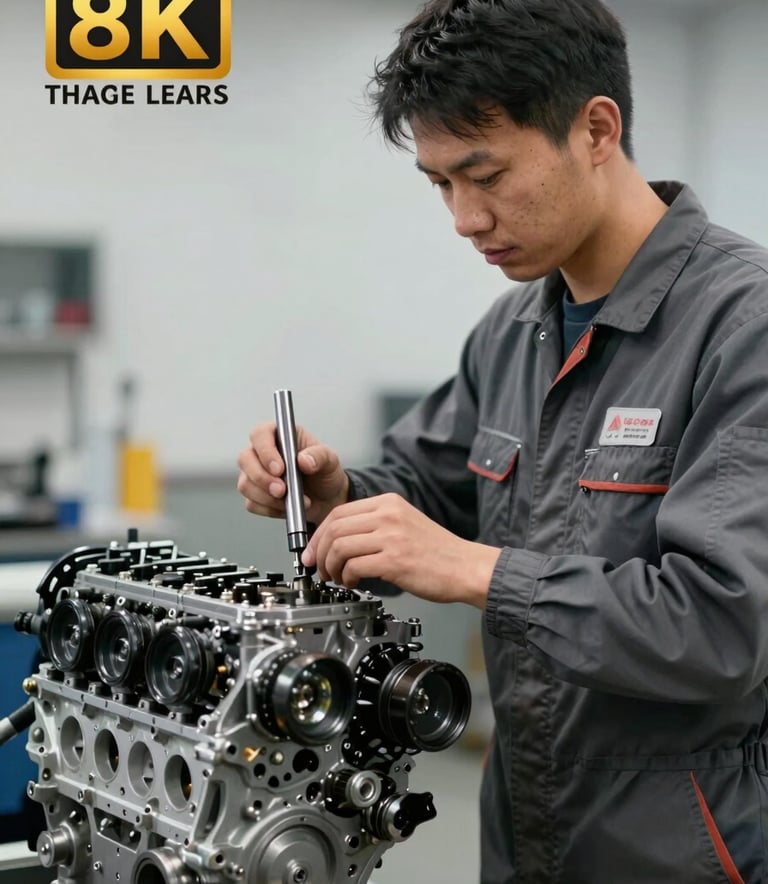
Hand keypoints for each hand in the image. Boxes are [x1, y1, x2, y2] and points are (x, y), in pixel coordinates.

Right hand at [237, 422, 348, 524]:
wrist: (327, 498)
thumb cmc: (324, 472)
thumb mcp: (330, 460)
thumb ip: (319, 456)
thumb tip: (303, 460)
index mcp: (278, 435)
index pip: (260, 434)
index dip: (265, 451)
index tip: (279, 469)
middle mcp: (261, 453)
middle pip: (245, 459)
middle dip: (262, 478)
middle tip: (282, 490)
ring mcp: (254, 474)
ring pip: (245, 484)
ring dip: (267, 497)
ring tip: (291, 500)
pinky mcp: (255, 495)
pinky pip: (252, 503)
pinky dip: (270, 509)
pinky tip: (286, 507)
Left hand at [301, 492, 500, 608]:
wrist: (466, 567)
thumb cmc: (437, 552)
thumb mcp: (404, 523)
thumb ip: (375, 525)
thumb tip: (339, 540)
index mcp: (388, 503)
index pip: (339, 512)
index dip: (319, 534)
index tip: (314, 551)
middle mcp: (388, 515)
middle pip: (334, 528)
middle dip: (319, 552)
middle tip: (319, 569)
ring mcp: (391, 536)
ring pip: (340, 547)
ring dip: (331, 568)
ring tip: (337, 579)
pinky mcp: (394, 560)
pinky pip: (354, 566)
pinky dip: (346, 578)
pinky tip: (353, 584)